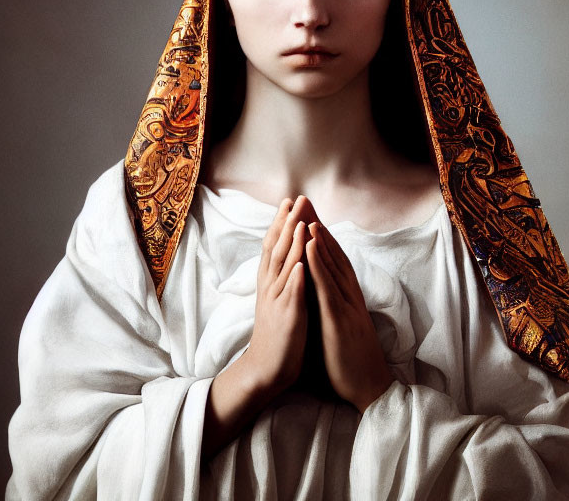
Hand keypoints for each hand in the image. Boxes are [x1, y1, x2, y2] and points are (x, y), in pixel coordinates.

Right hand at [240, 196, 310, 396]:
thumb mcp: (278, 301)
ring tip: (299, 220)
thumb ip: (283, 279)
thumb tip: (290, 259)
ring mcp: (279, 301)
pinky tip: (302, 264)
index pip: (273, 247)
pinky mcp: (289, 318)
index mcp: (271, 283)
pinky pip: (292, 295)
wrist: (266, 370)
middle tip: (293, 199)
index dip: (280, 223)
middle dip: (286, 223)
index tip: (288, 201)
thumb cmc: (277, 336)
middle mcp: (272, 288)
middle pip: (276, 249)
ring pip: (284, 267)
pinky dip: (297, 278)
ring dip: (291, 243)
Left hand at [305, 221, 394, 411]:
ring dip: (320, 240)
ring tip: (307, 216)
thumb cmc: (351, 363)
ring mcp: (347, 306)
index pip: (336, 263)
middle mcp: (350, 298)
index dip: (324, 240)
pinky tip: (309, 246)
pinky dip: (318, 263)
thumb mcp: (340, 329)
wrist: (370, 389)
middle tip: (307, 205)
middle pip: (335, 257)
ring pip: (333, 266)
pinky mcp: (340, 319)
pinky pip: (327, 286)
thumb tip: (317, 296)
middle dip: (320, 230)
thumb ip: (331, 310)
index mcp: (348, 300)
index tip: (311, 218)